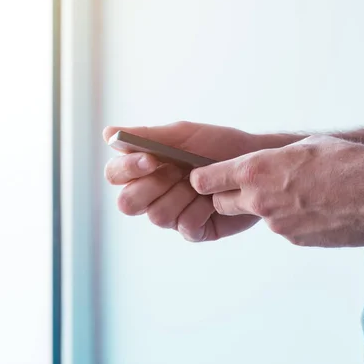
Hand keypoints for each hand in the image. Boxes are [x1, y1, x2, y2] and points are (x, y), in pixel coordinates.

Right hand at [103, 121, 263, 241]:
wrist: (256, 161)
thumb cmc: (218, 145)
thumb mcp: (184, 135)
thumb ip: (148, 136)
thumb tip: (108, 134)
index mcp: (144, 169)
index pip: (114, 174)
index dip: (127, 170)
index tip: (151, 159)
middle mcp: (153, 194)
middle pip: (127, 203)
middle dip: (153, 186)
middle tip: (180, 172)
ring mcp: (173, 213)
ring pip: (157, 216)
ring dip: (182, 196)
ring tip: (202, 184)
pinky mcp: (194, 230)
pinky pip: (186, 226)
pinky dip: (202, 210)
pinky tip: (214, 200)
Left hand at [189, 135, 363, 246]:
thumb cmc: (346, 161)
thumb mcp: (305, 146)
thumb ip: (277, 159)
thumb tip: (271, 164)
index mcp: (257, 169)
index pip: (208, 179)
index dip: (203, 179)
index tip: (200, 180)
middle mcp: (260, 199)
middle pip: (223, 203)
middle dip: (229, 196)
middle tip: (249, 187)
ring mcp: (276, 224)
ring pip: (258, 216)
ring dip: (269, 207)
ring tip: (302, 195)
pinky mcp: (295, 240)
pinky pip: (284, 228)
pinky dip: (293, 220)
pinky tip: (316, 209)